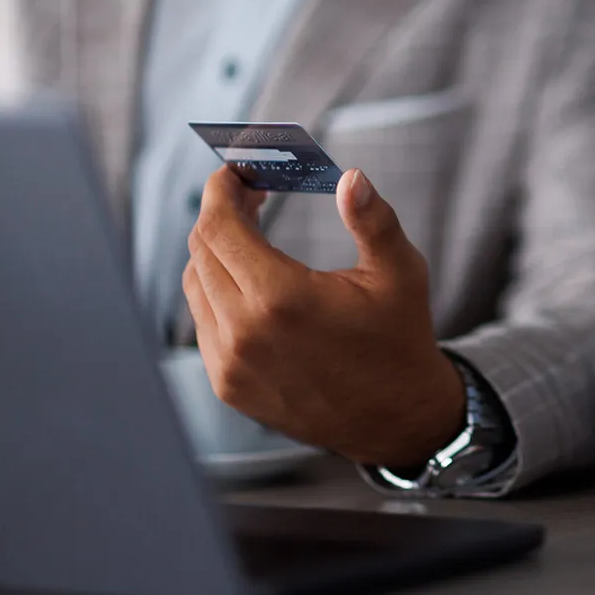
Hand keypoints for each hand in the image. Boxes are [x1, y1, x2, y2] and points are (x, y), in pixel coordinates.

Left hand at [182, 167, 464, 467]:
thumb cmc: (399, 341)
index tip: (237, 174)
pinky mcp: (227, 386)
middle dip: (221, 214)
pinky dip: (215, 293)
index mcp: (280, 299)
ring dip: (215, 252)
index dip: (221, 190)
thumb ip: (372, 220)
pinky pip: (203, 323)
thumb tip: (351, 179)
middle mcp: (244, 333)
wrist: (396, 420)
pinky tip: (248, 283)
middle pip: (202, 250)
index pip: (218, 226)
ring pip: (195, 285)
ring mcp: (230, 364)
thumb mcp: (399, 272)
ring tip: (250, 236)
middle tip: (250, 196)